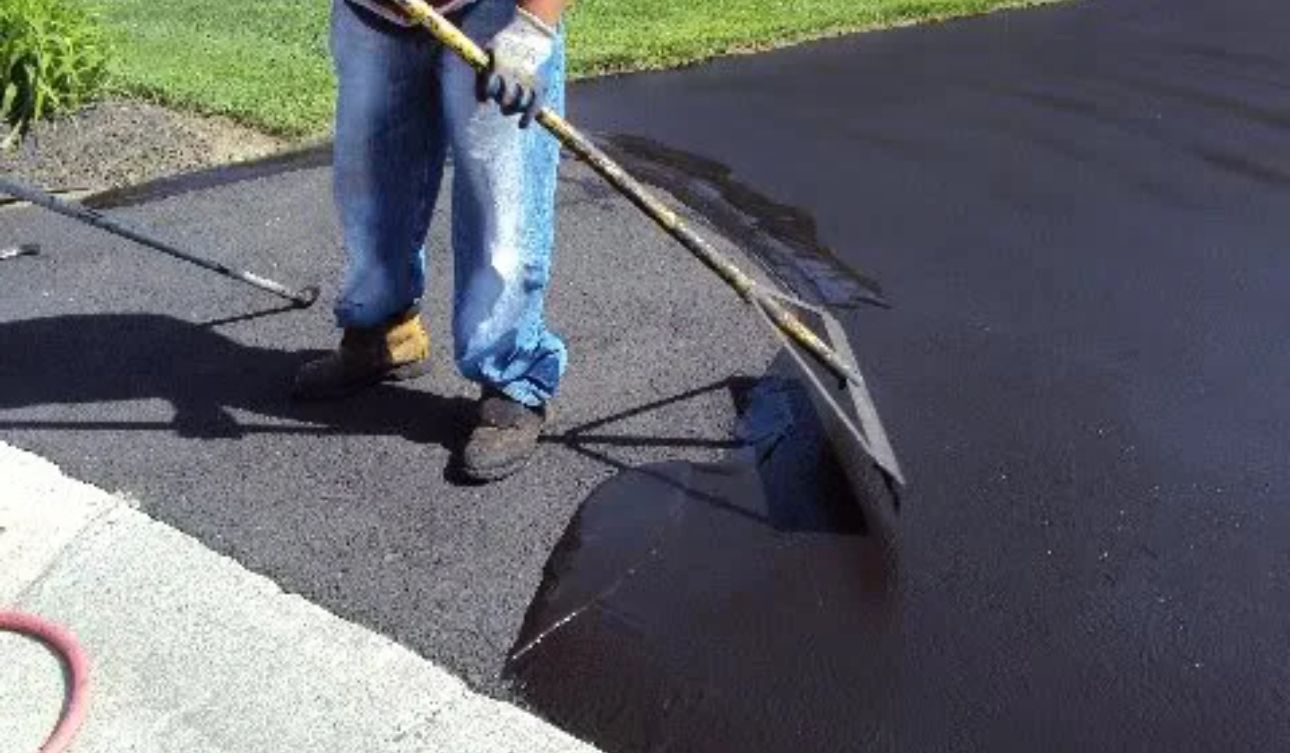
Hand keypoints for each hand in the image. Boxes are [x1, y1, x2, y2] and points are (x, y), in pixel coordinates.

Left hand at [477, 8, 555, 128]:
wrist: (533, 32)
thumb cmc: (508, 40)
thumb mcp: (492, 48)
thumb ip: (485, 66)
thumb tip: (476, 84)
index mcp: (500, 67)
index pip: (488, 87)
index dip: (484, 94)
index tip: (483, 98)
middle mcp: (514, 77)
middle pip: (504, 100)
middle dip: (501, 102)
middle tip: (502, 102)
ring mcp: (528, 82)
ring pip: (519, 106)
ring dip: (512, 110)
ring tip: (509, 109)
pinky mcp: (540, 86)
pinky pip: (534, 108)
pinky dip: (527, 118)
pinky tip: (521, 125)